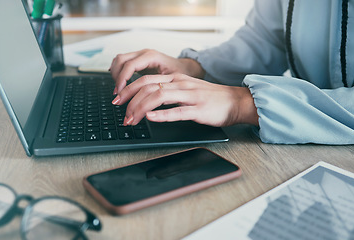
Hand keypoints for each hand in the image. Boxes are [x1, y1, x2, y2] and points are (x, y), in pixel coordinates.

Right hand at [109, 49, 204, 94]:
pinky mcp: (138, 61)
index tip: (120, 92)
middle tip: (118, 94)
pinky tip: (119, 84)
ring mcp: (140, 56)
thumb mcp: (172, 80)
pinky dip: (117, 72)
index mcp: (152, 56)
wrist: (185, 68)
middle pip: (120, 60)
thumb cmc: (181, 74)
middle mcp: (144, 54)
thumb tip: (147, 98)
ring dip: (115, 75)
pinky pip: (122, 63)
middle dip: (116, 77)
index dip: (122, 79)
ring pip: (118, 60)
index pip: (130, 65)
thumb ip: (159, 86)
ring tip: (119, 91)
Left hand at [112, 74, 258, 126]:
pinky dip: (161, 115)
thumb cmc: (211, 99)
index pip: (145, 79)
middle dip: (129, 99)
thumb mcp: (187, 90)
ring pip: (158, 96)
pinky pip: (177, 111)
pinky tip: (150, 118)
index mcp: (176, 79)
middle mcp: (180, 84)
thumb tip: (147, 102)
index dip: (128, 89)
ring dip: (140, 108)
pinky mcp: (198, 110)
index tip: (118, 101)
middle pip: (147, 86)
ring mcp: (189, 96)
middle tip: (121, 113)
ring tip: (131, 119)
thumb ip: (169, 93)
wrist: (235, 101)